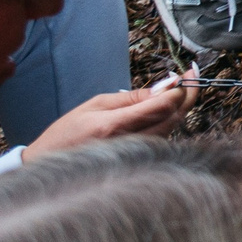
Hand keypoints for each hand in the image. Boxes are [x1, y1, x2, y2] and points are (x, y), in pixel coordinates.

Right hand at [26, 71, 198, 154]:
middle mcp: (130, 144)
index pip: (162, 107)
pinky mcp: (139, 162)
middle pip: (175, 118)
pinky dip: (169, 120)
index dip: (179, 90)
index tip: (185, 73)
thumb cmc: (68, 133)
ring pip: (172, 128)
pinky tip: (166, 107)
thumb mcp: (95, 106)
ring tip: (179, 87)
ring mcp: (136, 156)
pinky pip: (162, 138)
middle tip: (191, 75)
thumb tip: (164, 87)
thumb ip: (132, 97)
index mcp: (114, 126)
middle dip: (187, 95)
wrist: (50, 167)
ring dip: (180, 107)